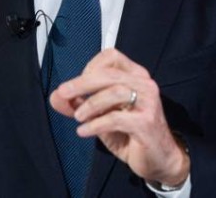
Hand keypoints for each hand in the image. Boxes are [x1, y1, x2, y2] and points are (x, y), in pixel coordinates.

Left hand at [49, 48, 189, 186]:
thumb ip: (79, 104)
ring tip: (78, 117)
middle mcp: (145, 84)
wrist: (159, 159)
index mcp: (136, 75)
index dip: (90, 68)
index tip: (77, 87)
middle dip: (82, 83)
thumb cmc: (130, 133)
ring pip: (114, 92)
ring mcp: (148, 102)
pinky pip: (116, 118)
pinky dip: (95, 124)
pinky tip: (84, 131)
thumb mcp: (101, 116)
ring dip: (90, 104)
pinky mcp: (146, 122)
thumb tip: (56, 97)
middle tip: (63, 93)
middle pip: (109, 73)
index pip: (111, 56)